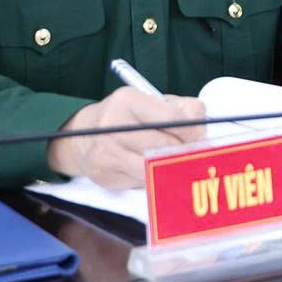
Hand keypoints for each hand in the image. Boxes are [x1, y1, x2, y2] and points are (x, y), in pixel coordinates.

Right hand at [45, 85, 206, 189]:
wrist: (81, 137)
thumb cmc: (126, 117)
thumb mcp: (149, 101)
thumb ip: (179, 108)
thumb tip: (201, 128)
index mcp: (127, 100)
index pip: (172, 117)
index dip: (193, 130)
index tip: (201, 136)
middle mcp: (113, 126)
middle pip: (165, 145)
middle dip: (186, 151)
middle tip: (197, 153)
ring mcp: (107, 153)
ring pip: (155, 167)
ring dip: (173, 167)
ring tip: (181, 162)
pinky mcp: (105, 176)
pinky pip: (142, 181)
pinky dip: (155, 177)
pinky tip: (157, 170)